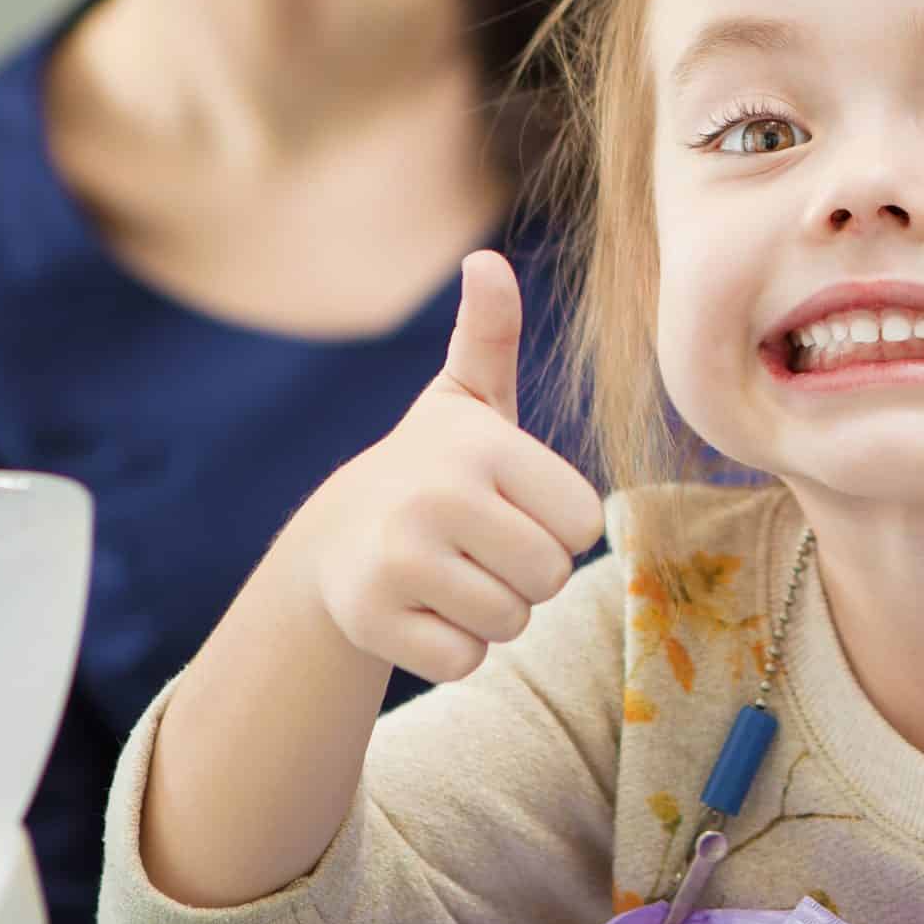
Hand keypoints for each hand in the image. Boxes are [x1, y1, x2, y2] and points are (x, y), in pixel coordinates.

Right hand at [280, 250, 603, 682]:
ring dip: (492, 614)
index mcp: (482, 444)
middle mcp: (437, 495)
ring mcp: (399, 560)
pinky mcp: (372, 619)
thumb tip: (485, 262)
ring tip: (450, 575)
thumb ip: (490, 334)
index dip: (557, 525)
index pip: (585, 524)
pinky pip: (465, 661)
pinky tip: (422, 611)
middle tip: (480, 547)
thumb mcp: (468, 401)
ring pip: (511, 623)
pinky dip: (454, 649)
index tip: (510, 505)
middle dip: (527, 576)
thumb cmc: (434, 469)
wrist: (338, 538)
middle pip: (550, 577)